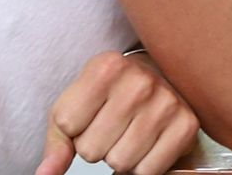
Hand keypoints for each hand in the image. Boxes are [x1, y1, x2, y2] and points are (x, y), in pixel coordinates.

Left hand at [36, 51, 199, 174]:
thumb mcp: (77, 103)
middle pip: (92, 151)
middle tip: (113, 126)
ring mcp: (167, 103)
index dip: (76, 129)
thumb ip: (57, 141)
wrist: (162, 75)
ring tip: (130, 133)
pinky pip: (148, 171)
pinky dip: (143, 165)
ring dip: (120, 156)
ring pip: (120, 163)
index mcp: (107, 67)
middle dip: (98, 146)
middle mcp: (140, 82)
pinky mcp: (186, 125)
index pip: (69, 125)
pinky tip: (147, 143)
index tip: (93, 113)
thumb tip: (44, 174)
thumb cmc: (113, 92)